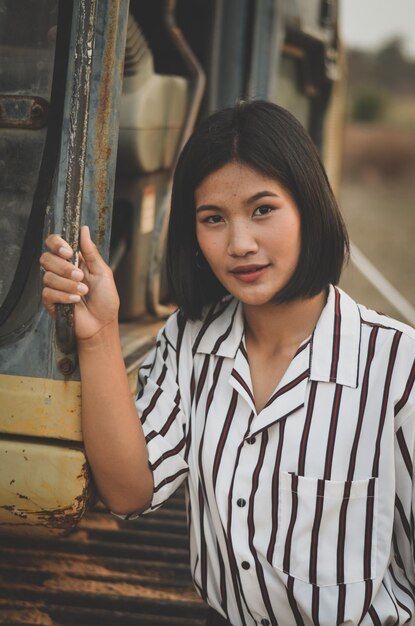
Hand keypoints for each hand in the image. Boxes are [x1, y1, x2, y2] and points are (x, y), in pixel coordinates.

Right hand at [40, 225, 119, 340]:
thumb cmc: (106, 299)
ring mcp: (54, 286)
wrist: (102, 324)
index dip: (56, 244)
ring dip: (68, 285)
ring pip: (48, 276)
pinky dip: (64, 296)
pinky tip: (76, 301)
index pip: (54, 243)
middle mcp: (61, 271)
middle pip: (46, 258)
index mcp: (73, 260)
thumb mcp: (103, 272)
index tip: (68, 251)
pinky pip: (48, 293)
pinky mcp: (50, 301)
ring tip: (83, 292)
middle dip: (64, 267)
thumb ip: (91, 252)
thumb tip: (84, 230)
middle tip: (80, 276)